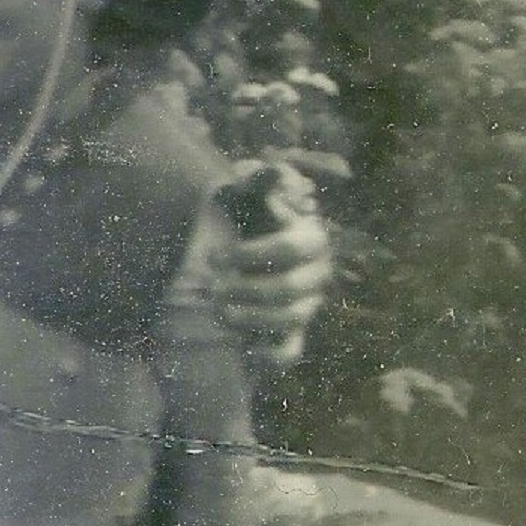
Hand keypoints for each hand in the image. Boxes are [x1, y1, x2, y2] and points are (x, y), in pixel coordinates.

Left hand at [211, 163, 329, 372]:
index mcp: (306, 238)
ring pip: (290, 319)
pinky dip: (267, 357)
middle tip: (212, 288)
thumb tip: (271, 168)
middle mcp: (314, 273)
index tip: (213, 257)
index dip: (249, 254)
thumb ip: (252, 183)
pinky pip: (289, 354)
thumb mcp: (232, 200)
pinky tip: (242, 348)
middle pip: (290, 288)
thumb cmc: (225, 228)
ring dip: (249, 317)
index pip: (290, 248)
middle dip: (245, 288)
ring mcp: (305, 306)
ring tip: (219, 311)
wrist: (211, 274)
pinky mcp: (289, 337)